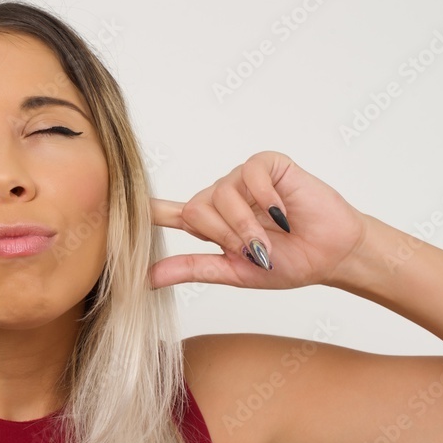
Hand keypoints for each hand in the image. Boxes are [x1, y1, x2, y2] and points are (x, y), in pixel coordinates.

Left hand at [150, 151, 369, 290]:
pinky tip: (282, 211)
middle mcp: (220, 197)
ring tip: (271, 238)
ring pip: (221, 196)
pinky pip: (250, 176)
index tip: (108, 204)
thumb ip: (193, 269)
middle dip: (225, 237)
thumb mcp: (235, 273)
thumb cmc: (289, 263)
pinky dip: (266, 199)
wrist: (334, 255)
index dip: (140, 210)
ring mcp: (242, 179)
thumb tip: (147, 278)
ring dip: (247, 226)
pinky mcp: (267, 164)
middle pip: (195, 211)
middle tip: (255, 250)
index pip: (166, 213)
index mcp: (208, 223)